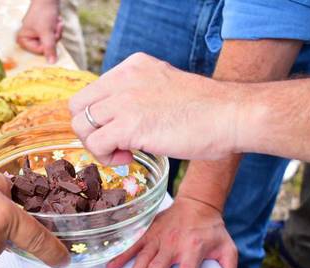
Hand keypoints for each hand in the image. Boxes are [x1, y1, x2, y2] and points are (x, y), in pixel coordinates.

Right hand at [17, 0, 62, 63]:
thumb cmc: (43, 12)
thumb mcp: (47, 32)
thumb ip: (49, 48)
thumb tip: (51, 63)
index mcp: (23, 40)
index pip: (40, 51)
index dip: (48, 43)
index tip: (50, 32)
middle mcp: (28, 40)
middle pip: (46, 48)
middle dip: (53, 37)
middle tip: (54, 27)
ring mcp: (36, 36)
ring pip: (52, 43)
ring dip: (57, 33)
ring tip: (55, 23)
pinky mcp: (43, 33)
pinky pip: (53, 38)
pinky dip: (57, 30)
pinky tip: (56, 22)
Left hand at [70, 53, 242, 164]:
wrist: (232, 115)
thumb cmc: (205, 110)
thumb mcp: (164, 88)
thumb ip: (138, 95)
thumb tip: (117, 119)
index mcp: (132, 66)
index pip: (92, 92)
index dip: (98, 117)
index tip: (117, 131)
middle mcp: (123, 78)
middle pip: (77, 107)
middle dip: (89, 130)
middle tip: (112, 144)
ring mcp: (125, 100)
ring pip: (81, 125)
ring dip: (97, 146)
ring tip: (123, 153)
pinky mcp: (130, 124)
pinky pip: (95, 143)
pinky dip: (106, 157)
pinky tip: (128, 158)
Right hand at [106, 196, 237, 267]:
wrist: (197, 204)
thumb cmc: (212, 229)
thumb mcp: (228, 246)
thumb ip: (229, 266)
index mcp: (194, 248)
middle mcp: (174, 243)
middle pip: (159, 267)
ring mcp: (159, 237)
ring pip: (143, 258)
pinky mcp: (148, 231)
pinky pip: (134, 244)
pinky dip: (122, 254)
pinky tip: (111, 266)